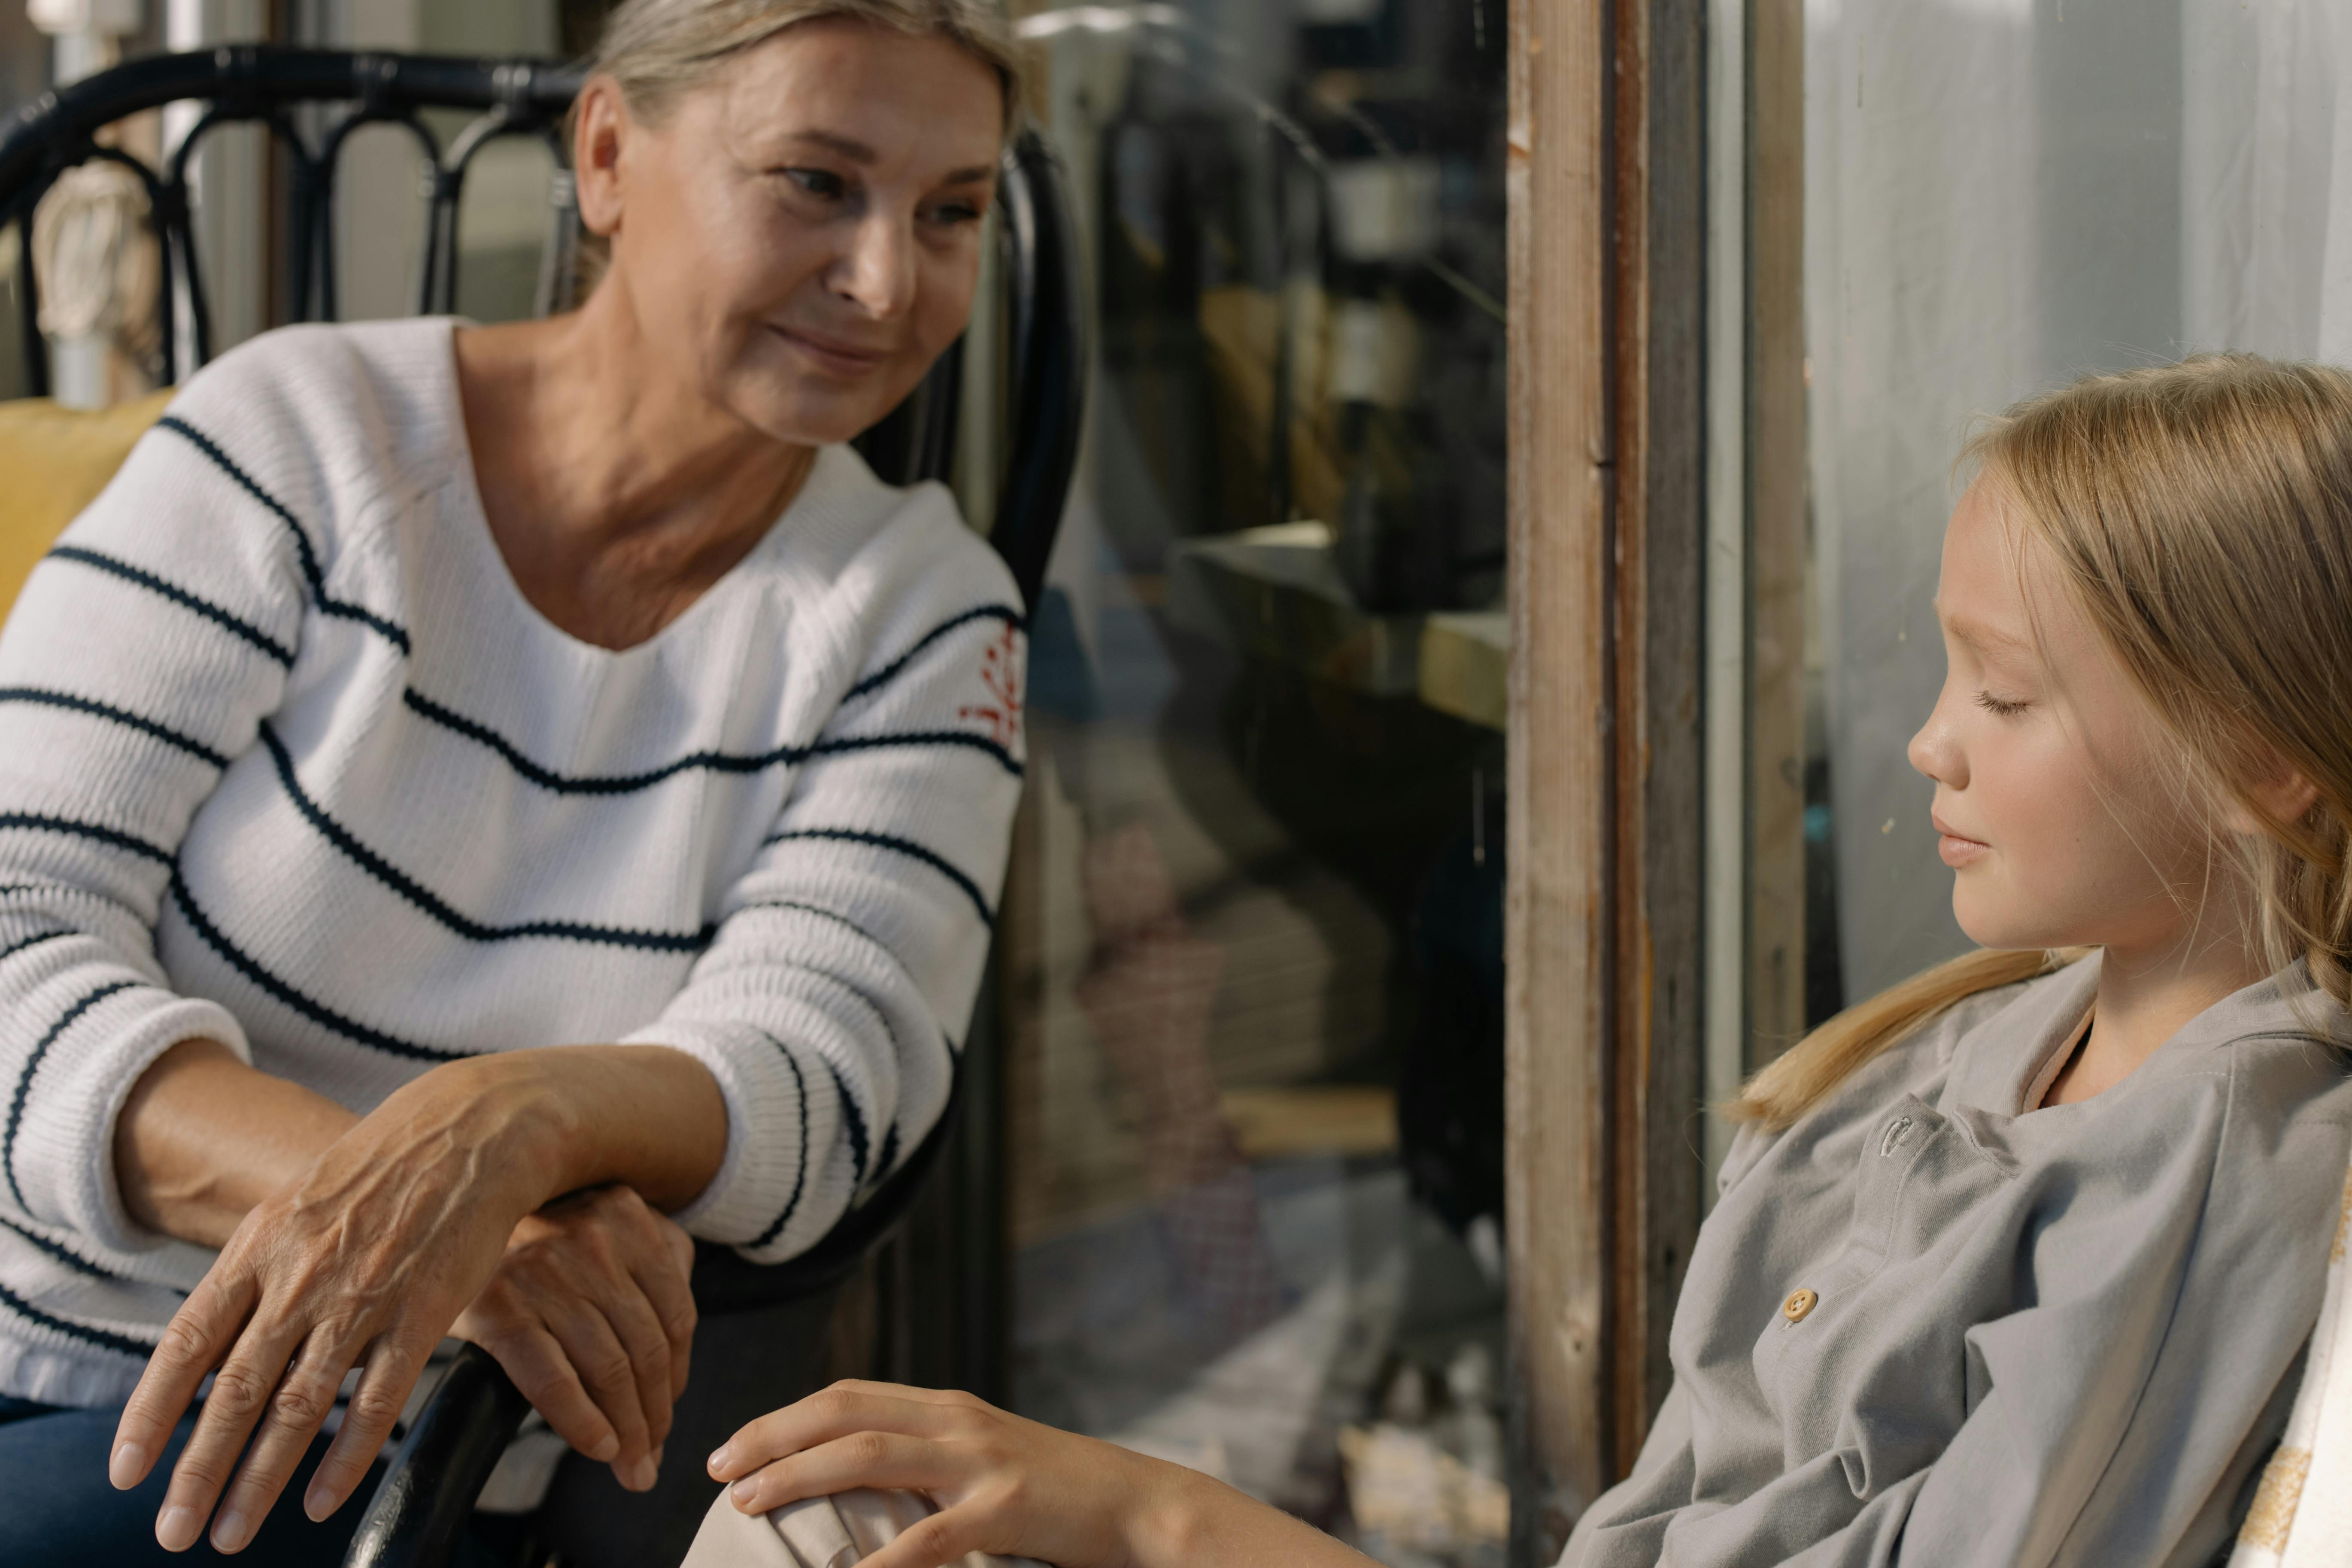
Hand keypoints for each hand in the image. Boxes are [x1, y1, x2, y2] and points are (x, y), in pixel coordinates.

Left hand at [108, 1058, 555, 1553]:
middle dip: (199, 1471)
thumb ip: (251, 1280)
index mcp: (258, 1247)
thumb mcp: (293, 1210)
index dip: (152, 1413)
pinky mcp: (423, 1312)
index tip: (128, 1472)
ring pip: (300, 1406)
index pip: (187, 1345)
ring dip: (261, 1480)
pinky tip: (322, 1500)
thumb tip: (204, 1356)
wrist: (465, 1132)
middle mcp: (301, 1277)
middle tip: (174, 1532)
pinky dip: (346, 1458)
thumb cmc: (374, 1175)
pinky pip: (378, 1401)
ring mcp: (363, 1297)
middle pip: (237, 1391)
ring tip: (233, 1533)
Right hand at [454, 1184, 697, 1492]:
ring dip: (626, 1431)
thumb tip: (673, 1368)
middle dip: (654, 1417)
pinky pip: (555, 1381)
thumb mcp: (607, 1225)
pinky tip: (599, 1448)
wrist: (445, 1220)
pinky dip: (583, 1423)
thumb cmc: (534, 1232)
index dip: (678, 1379)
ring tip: (629, 1464)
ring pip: (609, 1369)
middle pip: (645, 1349)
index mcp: (627, 1216)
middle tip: (650, 1459)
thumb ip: (655, 1266)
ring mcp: (546, 1272)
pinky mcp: (500, 1308)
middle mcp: (592, 1239)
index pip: (675, 1316)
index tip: (668, 1419)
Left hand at [708, 1382, 1152, 1567]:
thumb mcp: (984, 1459)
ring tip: (749, 1501)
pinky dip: (878, 1562)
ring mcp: (980, 1461)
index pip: (848, 1396)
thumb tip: (856, 1474)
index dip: (784, 1417)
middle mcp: (956, 1421)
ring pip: (869, 1454)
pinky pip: (926, 1538)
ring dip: (799, 1475)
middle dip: (772, 1436)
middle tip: (718, 1468)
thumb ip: (928, 1458)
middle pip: (843, 1411)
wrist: (1136, 1505)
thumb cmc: (1056, 1491)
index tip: (733, 1447)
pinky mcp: (1005, 1508)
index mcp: (947, 1407)